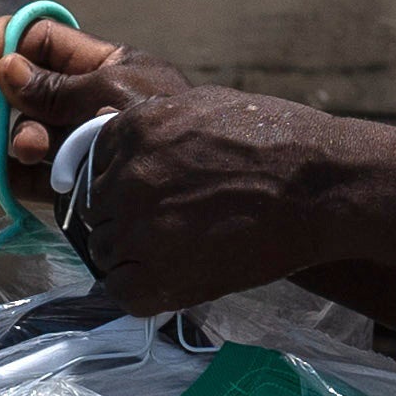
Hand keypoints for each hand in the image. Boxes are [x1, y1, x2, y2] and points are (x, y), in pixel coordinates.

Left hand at [0, 11, 360, 320]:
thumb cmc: (263, 136)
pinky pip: (121, 287)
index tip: (134, 182)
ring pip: (104, 247)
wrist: (319, 185)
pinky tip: (191, 264)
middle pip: (87, 207)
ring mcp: (132, 230)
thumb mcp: (185, 108)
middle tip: (180, 216)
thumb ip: (128, 124)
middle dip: (121, 213)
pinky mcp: (146, 280)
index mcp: (120, 128)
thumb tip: (79, 141)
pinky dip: (148, 283)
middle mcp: (116, 178)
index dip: (105, 177)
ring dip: (135, 249)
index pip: (77, 163)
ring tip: (194, 237)